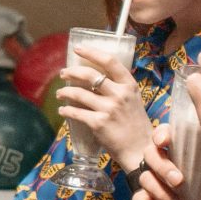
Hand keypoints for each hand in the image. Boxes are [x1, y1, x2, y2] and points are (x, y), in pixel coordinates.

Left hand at [57, 44, 152, 173]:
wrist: (140, 150)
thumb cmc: (136, 125)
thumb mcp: (134, 100)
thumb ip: (119, 89)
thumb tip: (97, 78)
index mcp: (129, 85)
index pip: (110, 61)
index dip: (92, 53)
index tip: (78, 49)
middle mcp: (120, 94)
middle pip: (90, 75)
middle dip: (72, 72)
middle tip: (63, 73)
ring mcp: (109, 109)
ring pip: (79, 94)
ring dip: (65, 92)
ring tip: (60, 93)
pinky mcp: (99, 123)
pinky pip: (76, 113)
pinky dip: (66, 110)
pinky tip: (63, 110)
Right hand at [129, 133, 188, 199]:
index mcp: (181, 150)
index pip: (164, 133)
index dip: (160, 134)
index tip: (164, 142)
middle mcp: (163, 162)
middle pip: (150, 154)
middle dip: (163, 168)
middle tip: (179, 182)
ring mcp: (152, 183)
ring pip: (145, 180)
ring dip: (163, 195)